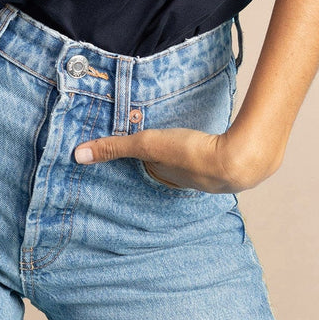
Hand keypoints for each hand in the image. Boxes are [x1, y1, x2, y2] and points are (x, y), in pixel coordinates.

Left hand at [73, 123, 281, 193]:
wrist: (241, 158)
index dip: (140, 162)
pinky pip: (211, 152)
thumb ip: (114, 146)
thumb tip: (76, 155)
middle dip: (161, 159)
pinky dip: (206, 146)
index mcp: (167, 179)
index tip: (133, 154)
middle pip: (169, 168)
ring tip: (178, 140)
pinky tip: (208, 137)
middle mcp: (187, 182)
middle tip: (153, 146)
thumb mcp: (147, 145)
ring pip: (190, 162)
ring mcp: (210, 173)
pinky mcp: (228, 157)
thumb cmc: (191, 154)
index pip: (147, 171)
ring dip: (184, 151)